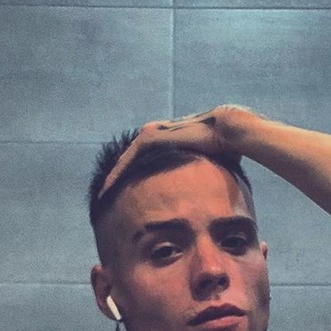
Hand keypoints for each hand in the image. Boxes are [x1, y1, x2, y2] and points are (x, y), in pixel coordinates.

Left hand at [98, 105, 251, 197]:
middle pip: (130, 162)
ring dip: (113, 178)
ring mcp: (151, 135)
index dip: (133, 180)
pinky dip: (117, 174)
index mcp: (167, 143)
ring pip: (125, 161)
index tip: (127, 197)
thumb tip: (210, 196)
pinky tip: (108, 188)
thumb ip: (201, 176)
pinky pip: (127, 160)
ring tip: (103, 196)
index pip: (143, 164)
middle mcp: (155, 135)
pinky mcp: (150, 138)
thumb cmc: (225, 150)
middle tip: (107, 197)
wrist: (227, 133)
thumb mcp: (206, 167)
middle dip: (118, 179)